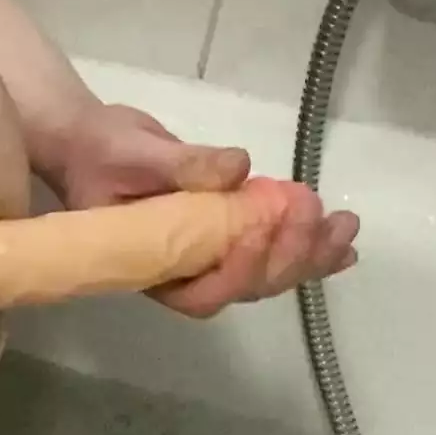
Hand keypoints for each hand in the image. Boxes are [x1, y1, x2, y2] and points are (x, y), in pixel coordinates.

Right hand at [43, 103, 358, 318]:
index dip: (240, 269)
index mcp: (151, 267)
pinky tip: (342, 239)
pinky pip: (273, 250)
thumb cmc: (98, 153)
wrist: (90, 142)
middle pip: (246, 286)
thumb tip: (237, 167)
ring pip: (268, 273)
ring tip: (344, 225)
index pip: (202, 293)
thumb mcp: (128, 153)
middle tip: (312, 209)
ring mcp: (209, 257)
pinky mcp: (227, 237)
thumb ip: (180, 165)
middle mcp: (184, 273)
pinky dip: (310, 246)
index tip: (261, 224)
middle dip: (288, 254)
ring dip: (310, 253)